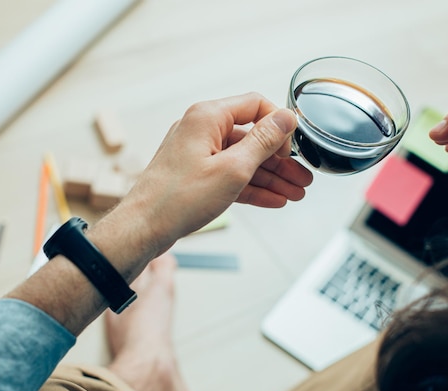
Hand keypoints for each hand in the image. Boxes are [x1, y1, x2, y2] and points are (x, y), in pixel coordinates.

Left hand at [122, 92, 312, 252]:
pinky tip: (274, 200)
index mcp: (208, 117)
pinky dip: (252, 187)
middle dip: (280, 160)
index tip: (292, 147)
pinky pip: (231, 175)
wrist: (144, 228)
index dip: (278, 125)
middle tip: (303, 177)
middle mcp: (202, 130)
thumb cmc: (179, 199)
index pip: (255, 105)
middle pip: (252, 137)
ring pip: (244, 160)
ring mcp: (198, 153)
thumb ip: (263, 141)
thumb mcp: (233, 169)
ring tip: (296, 193)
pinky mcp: (196, 174)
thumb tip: (286, 118)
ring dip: (271, 177)